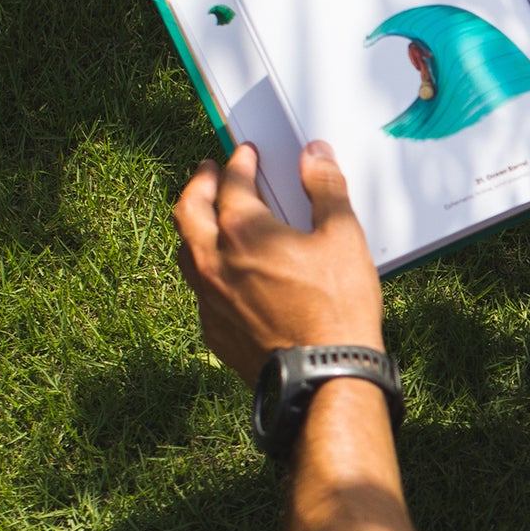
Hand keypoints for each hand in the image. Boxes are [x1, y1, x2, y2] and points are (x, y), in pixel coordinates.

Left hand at [173, 141, 384, 386]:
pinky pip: (200, 289)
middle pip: (189, 210)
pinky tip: (227, 273)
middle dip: (199, 184)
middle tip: (209, 171)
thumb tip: (315, 155)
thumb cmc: (337, 308)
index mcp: (244, 231)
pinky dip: (208, 269)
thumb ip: (326, 189)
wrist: (322, 376)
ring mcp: (209, 298)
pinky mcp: (214, 330)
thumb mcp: (344, 238)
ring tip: (209, 219)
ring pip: (186, 251)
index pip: (231, 182)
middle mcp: (214, 261)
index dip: (239, 163)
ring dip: (195, 227)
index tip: (245, 155)